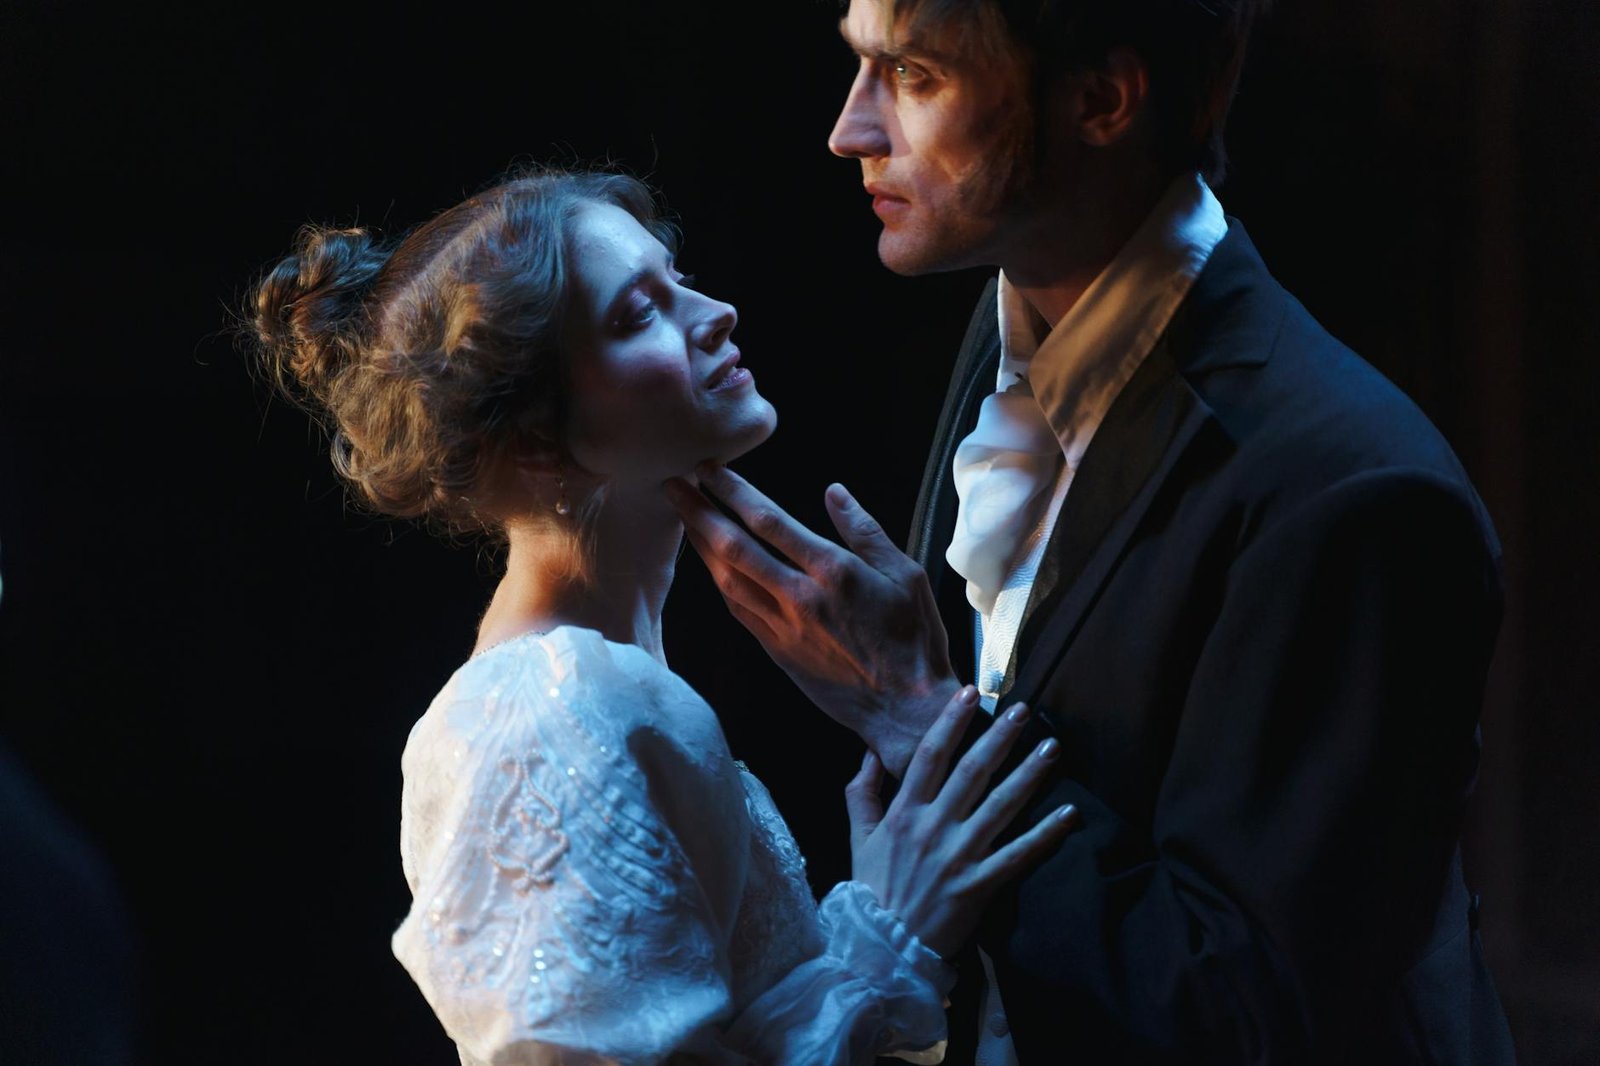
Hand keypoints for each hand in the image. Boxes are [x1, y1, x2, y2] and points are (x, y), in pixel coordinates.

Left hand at [665, 464, 959, 776]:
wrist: (904, 707)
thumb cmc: (913, 637)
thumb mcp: (905, 572)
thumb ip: (865, 530)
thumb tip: (834, 493)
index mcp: (833, 572)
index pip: (769, 521)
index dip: (733, 492)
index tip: (710, 469)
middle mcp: (799, 598)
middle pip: (733, 548)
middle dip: (698, 513)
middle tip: (672, 485)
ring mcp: (783, 628)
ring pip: (727, 580)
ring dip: (700, 545)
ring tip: (684, 517)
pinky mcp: (777, 651)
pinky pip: (737, 610)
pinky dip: (719, 582)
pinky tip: (711, 565)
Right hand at [846, 686, 1079, 958]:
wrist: (881, 946)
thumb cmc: (872, 888)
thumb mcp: (858, 836)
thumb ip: (861, 792)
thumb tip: (870, 753)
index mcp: (904, 812)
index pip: (930, 756)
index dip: (951, 722)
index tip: (971, 693)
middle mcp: (933, 828)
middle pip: (972, 772)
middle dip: (999, 737)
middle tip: (1024, 709)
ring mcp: (959, 856)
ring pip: (1001, 806)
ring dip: (1029, 774)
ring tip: (1052, 747)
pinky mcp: (980, 885)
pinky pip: (1018, 854)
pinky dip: (1046, 834)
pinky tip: (1069, 813)